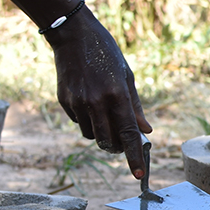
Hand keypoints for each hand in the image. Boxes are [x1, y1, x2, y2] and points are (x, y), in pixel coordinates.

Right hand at [43, 5, 152, 178]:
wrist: (73, 35)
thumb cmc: (107, 54)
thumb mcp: (127, 77)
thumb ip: (135, 107)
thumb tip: (145, 131)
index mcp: (116, 95)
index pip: (127, 134)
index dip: (133, 156)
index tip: (139, 174)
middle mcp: (96, 102)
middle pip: (107, 141)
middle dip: (116, 147)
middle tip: (122, 143)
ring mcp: (77, 102)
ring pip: (91, 135)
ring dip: (101, 134)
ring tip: (105, 115)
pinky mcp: (64, 100)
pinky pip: (79, 122)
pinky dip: (87, 120)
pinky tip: (89, 102)